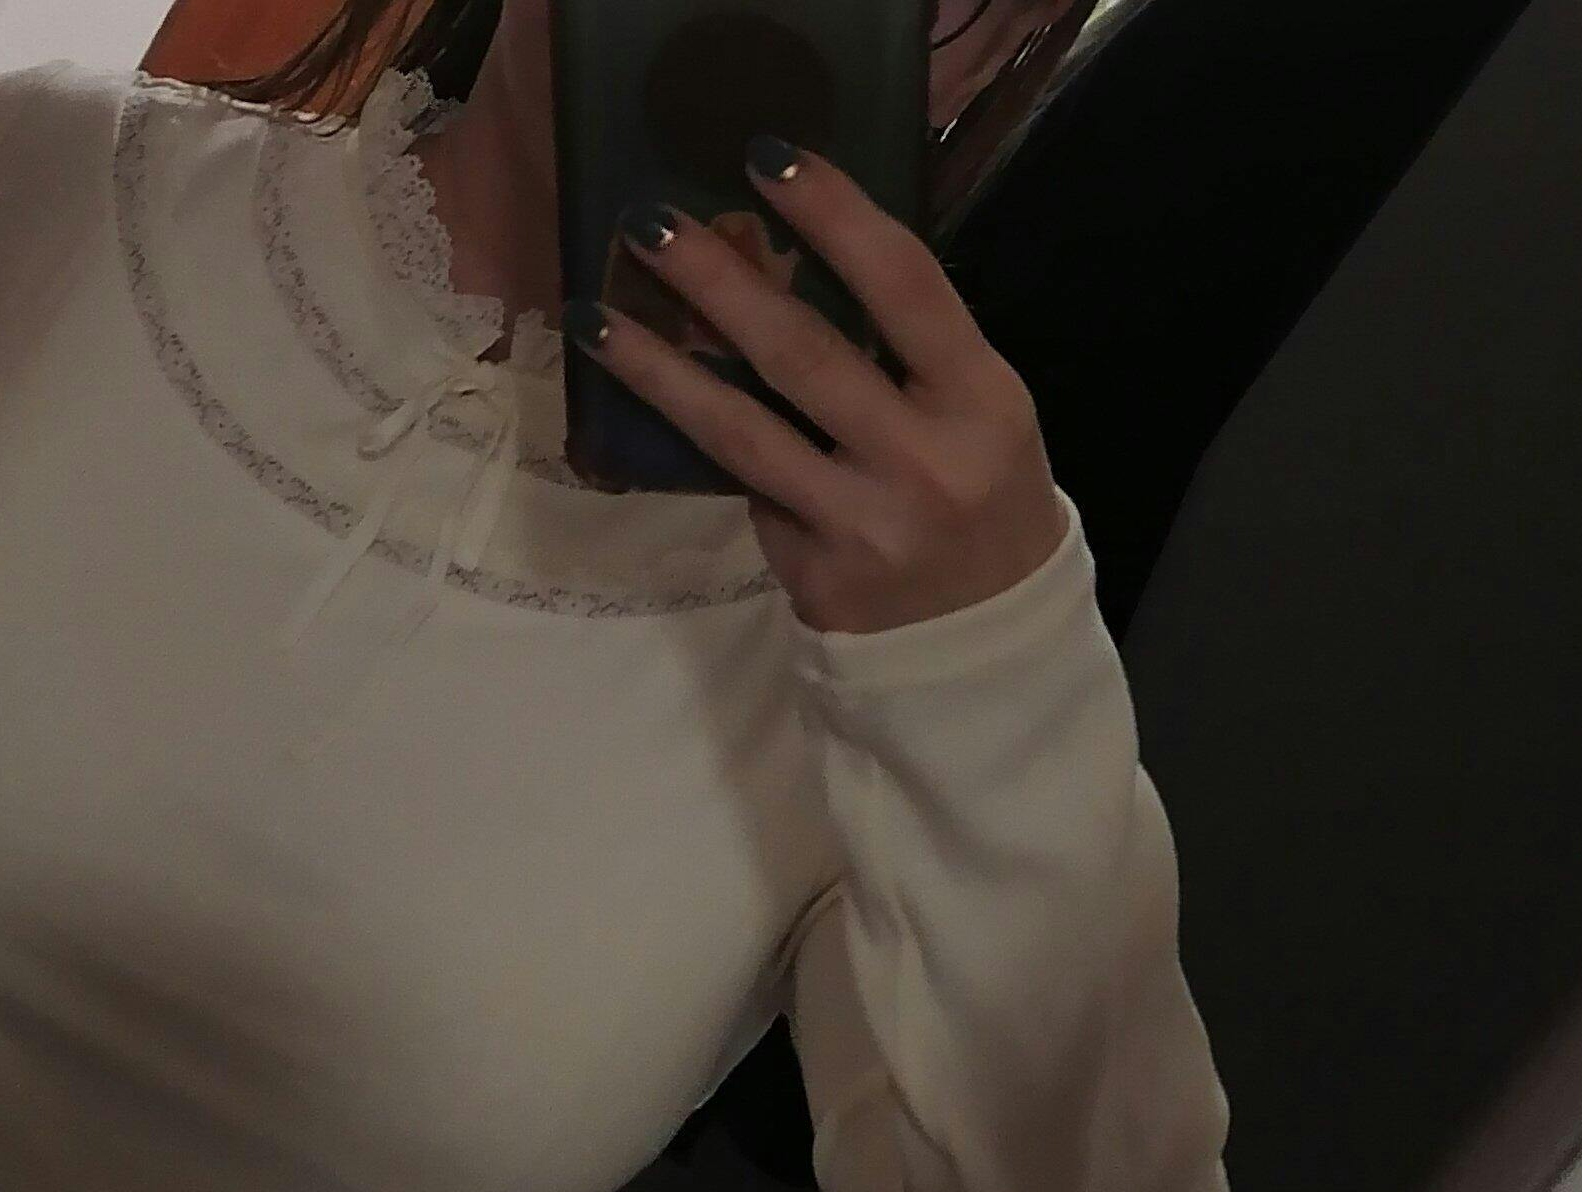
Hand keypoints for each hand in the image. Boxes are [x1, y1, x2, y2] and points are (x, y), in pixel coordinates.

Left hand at [567, 138, 1069, 635]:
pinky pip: (742, 487)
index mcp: (980, 398)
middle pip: (804, 353)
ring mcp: (861, 521)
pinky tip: (640, 393)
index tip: (768, 159)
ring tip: (597, 314)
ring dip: (659, 367)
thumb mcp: (977, 413)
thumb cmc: (979, 496)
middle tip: (652, 222)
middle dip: (719, 281)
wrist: (984, 642)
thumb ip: (906, 349)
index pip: (903, 285)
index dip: (836, 215)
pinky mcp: (811, 571)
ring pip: (741, 430)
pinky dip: (694, 438)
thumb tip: (793, 257)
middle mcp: (923, 458)